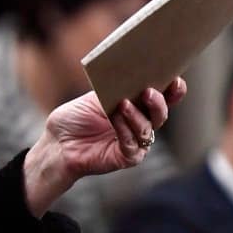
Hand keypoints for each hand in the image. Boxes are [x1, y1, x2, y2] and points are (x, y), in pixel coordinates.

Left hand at [22, 78, 186, 214]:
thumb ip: (114, 90)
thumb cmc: (74, 119)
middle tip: (148, 91)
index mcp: (136, 107)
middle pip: (160, 115)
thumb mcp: (94, 98)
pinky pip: (132, 145)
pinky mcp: (125, 158)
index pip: (161, 99)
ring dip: (137, 116)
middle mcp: (139, 125)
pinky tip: (115, 120)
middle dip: (158, 103)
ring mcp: (135, 143)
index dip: (173, 91)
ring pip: (147, 130)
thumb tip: (131, 73)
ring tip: (123, 104)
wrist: (57, 142)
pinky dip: (124, 131)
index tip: (176, 80)